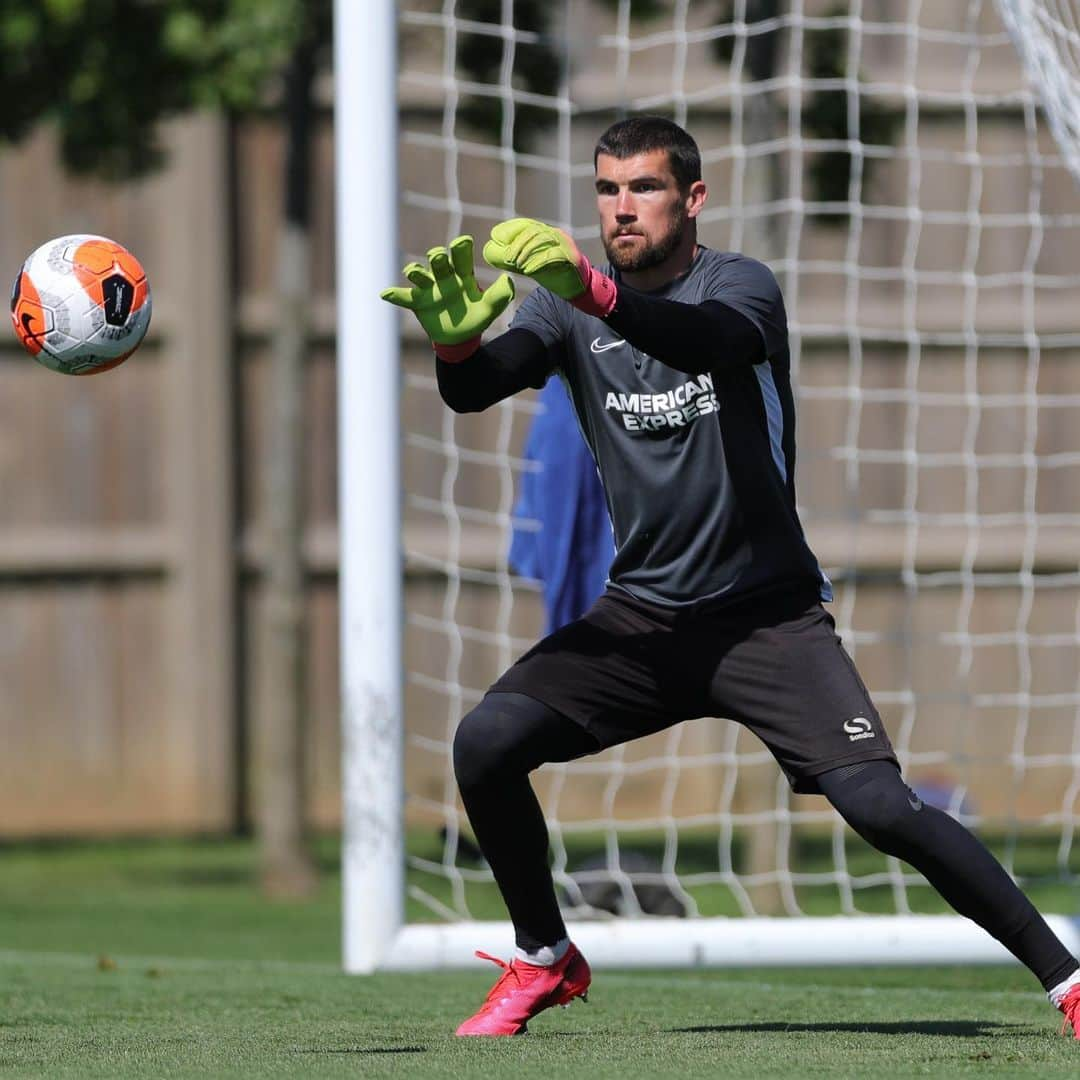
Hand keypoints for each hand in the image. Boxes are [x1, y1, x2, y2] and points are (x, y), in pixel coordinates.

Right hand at [381, 236, 513, 355]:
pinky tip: (385, 293)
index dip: (462, 248)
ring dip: (415, 271)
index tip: (463, 243)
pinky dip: (395, 295)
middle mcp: (444, 276)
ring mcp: (429, 288)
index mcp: (463, 274)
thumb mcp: (490, 309)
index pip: (462, 257)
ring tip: (412, 271)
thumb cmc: (476, 318)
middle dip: (438, 257)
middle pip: (439, 262)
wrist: (460, 337)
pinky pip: (404, 297)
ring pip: (420, 275)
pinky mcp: (418, 302)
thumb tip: (508, 280)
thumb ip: (500, 296)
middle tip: (438, 256)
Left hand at [483, 218, 616, 316]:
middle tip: (506, 257)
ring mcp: (565, 244)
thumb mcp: (528, 265)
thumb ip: (511, 259)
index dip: (509, 229)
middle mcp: (555, 234)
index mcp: (545, 233)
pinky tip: (528, 270)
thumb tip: (489, 251)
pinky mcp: (572, 256)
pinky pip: (553, 255)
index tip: (495, 236)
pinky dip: (538, 262)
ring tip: (516, 264)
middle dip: (516, 243)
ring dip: (526, 251)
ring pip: (542, 239)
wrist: (577, 287)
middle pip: (532, 231)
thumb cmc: (552, 274)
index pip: (525, 224)